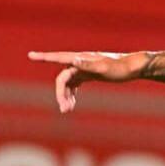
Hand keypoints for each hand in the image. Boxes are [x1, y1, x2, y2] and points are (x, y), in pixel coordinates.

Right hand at [28, 51, 147, 112]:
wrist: (134, 67)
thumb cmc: (120, 68)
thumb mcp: (105, 68)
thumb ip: (88, 65)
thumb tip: (74, 60)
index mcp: (82, 59)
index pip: (59, 57)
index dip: (44, 57)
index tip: (30, 55)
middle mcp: (81, 62)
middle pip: (63, 78)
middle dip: (61, 94)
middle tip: (64, 110)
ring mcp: (85, 68)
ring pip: (69, 83)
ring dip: (66, 96)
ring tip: (67, 110)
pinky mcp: (90, 74)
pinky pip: (75, 84)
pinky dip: (72, 93)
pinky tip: (72, 104)